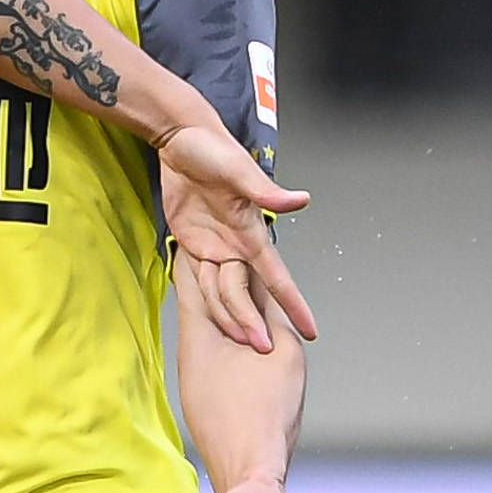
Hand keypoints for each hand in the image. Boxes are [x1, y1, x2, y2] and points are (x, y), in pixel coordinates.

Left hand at [156, 130, 315, 354]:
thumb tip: (301, 200)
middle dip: (255, 324)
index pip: (277, 277)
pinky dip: (200, 296)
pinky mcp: (193, 243)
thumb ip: (267, 191)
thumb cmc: (214, 150)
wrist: (182, 141)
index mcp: (251, 233)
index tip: (310, 330)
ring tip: (233, 343)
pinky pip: (196, 278)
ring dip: (226, 316)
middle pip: (247, 295)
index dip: (294, 304)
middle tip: (261, 351)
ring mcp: (215, 247)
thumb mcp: (239, 170)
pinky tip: (201, 315)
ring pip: (220, 293)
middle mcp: (236, 246)